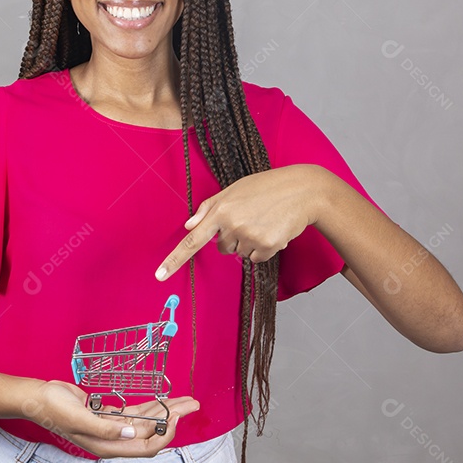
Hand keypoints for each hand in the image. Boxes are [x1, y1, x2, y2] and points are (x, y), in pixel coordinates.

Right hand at [22, 380, 199, 457]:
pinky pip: (135, 412)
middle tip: (193, 404)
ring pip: (146, 421)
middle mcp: (113, 439)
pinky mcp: (109, 414)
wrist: (39, 397)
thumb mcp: (79, 418)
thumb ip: (106, 427)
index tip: (177, 417)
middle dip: (174, 418)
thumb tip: (132, 433)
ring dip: (166, 410)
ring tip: (186, 400)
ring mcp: (112, 427)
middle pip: (152, 432)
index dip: (164, 434)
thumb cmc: (55, 408)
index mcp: (107, 446)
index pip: (146, 447)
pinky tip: (163, 399)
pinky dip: (150, 406)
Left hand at [155, 164, 318, 280]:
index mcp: (220, 209)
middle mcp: (232, 225)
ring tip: (264, 221)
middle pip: (222, 247)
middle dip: (232, 237)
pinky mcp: (266, 246)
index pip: (192, 240)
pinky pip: (256, 258)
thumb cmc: (267, 187)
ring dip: (249, 242)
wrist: (303, 191)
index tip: (160, 275)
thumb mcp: (235, 189)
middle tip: (251, 217)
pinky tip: (273, 230)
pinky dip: (264, 248)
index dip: (175, 259)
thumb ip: (210, 207)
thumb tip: (189, 225)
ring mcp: (249, 237)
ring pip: (240, 253)